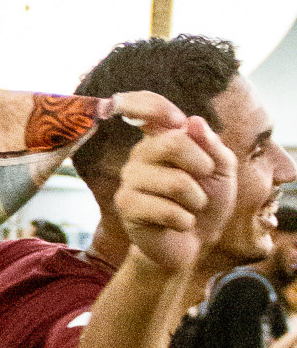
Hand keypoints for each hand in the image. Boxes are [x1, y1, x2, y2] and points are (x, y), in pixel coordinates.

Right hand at [111, 91, 236, 277]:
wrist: (193, 244)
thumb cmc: (206, 202)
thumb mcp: (221, 170)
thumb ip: (212, 145)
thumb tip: (193, 121)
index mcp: (162, 138)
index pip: (144, 106)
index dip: (152, 104)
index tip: (174, 119)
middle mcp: (140, 154)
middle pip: (172, 143)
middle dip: (202, 165)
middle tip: (205, 179)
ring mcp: (130, 179)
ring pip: (174, 181)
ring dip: (197, 200)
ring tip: (192, 208)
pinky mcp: (126, 206)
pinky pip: (165, 209)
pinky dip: (185, 220)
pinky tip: (180, 224)